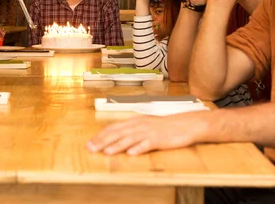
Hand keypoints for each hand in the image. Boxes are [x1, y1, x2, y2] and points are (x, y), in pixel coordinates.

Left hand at [87, 112, 207, 155]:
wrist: (185, 124)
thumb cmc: (164, 126)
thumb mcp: (144, 125)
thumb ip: (130, 130)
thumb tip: (115, 137)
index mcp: (134, 121)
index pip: (113, 127)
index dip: (100, 135)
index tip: (89, 142)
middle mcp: (139, 125)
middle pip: (118, 133)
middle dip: (103, 141)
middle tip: (91, 148)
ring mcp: (149, 132)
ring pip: (130, 138)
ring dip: (118, 145)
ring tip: (106, 151)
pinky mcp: (159, 139)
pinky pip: (148, 144)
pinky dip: (139, 148)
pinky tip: (132, 153)